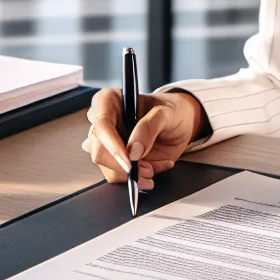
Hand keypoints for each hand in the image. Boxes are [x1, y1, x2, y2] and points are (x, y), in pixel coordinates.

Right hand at [83, 89, 203, 189]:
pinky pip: (118, 175)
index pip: (101, 123)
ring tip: (153, 168)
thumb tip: (133, 151)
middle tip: (148, 169)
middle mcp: (103, 123)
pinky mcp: (115, 159)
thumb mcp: (166, 113)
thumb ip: (150, 127)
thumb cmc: (171, 110)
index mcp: (109, 101)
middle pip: (99, 151)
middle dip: (123, 166)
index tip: (128, 161)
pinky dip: (137, 178)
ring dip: (132, 174)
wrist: (180, 124)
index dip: (111, 145)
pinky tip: (152, 168)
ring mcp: (107, 143)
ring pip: (106, 167)